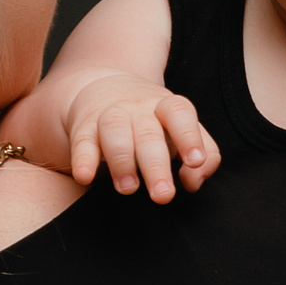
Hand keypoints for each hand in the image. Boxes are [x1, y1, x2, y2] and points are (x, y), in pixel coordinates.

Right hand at [65, 73, 218, 202]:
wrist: (103, 89)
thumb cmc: (152, 121)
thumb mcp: (180, 130)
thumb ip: (203, 156)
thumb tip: (193, 184)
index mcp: (165, 107)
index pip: (179, 113)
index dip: (189, 136)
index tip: (194, 162)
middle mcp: (138, 108)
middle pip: (148, 133)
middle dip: (156, 165)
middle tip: (163, 195)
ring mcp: (109, 115)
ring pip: (114, 131)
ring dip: (121, 160)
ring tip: (128, 188)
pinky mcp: (84, 128)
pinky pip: (82, 142)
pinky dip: (82, 159)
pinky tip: (84, 177)